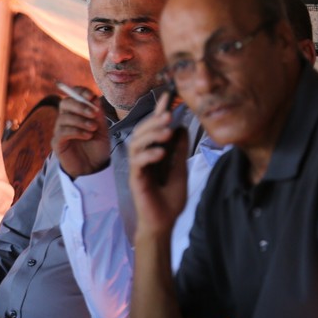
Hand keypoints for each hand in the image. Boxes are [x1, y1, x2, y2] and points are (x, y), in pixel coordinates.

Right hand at [52, 86, 110, 177]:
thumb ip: (98, 114)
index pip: (73, 95)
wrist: (94, 169)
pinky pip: (62, 132)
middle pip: (65, 103)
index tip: (91, 95)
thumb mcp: (102, 129)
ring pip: (64, 117)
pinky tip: (87, 136)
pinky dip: (76, 131)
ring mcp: (60, 131)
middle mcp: (66, 119)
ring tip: (93, 129)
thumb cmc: (97, 148)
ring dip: (80, 121)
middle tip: (93, 113)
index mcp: (76, 113)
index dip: (79, 92)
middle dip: (79, 105)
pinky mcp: (57, 143)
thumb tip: (94, 98)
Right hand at [128, 92, 189, 235]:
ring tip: (167, 131)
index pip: (154, 128)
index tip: (168, 95)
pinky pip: (138, 162)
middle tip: (169, 114)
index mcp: (152, 152)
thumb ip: (179, 151)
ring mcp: (137, 167)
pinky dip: (149, 155)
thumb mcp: (180, 169)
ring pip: (136, 143)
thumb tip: (181, 128)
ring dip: (151, 135)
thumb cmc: (170, 198)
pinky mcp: (135, 179)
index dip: (158, 111)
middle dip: (154, 120)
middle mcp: (142, 156)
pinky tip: (161, 153)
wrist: (164, 222)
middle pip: (141, 132)